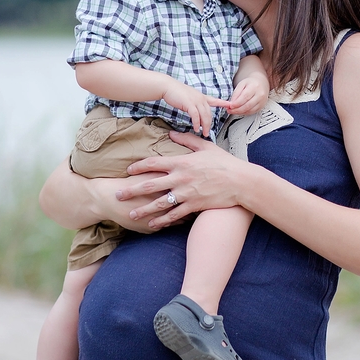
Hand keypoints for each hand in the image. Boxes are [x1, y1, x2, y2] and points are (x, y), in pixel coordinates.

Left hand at [116, 132, 253, 228]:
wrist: (241, 181)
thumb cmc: (224, 162)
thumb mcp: (206, 146)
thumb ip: (187, 140)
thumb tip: (171, 134)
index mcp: (182, 162)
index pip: (154, 163)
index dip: (139, 167)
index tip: (128, 171)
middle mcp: (181, 178)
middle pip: (151, 185)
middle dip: (132, 190)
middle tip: (118, 195)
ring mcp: (187, 193)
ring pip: (160, 203)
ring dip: (144, 209)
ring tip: (132, 214)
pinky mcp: (194, 206)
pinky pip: (175, 215)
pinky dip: (163, 220)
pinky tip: (153, 224)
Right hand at [161, 79, 229, 136]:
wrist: (168, 87)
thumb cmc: (176, 92)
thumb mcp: (188, 97)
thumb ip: (194, 103)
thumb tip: (195, 110)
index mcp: (201, 96)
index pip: (214, 100)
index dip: (222, 103)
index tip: (230, 105)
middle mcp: (200, 98)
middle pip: (209, 113)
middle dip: (209, 124)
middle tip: (208, 133)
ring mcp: (195, 100)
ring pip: (204, 115)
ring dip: (205, 126)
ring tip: (204, 133)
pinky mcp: (189, 104)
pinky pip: (196, 116)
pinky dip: (197, 123)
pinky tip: (196, 128)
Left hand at [226, 72, 269, 115]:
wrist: (261, 83)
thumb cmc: (251, 84)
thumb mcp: (241, 84)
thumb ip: (236, 93)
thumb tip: (232, 103)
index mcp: (254, 87)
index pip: (245, 97)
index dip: (237, 103)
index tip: (230, 106)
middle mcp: (260, 95)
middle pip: (247, 105)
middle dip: (237, 110)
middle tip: (230, 110)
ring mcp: (262, 101)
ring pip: (250, 110)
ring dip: (240, 112)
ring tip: (233, 111)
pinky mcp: (261, 106)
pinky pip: (252, 112)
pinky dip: (244, 113)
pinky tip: (239, 111)